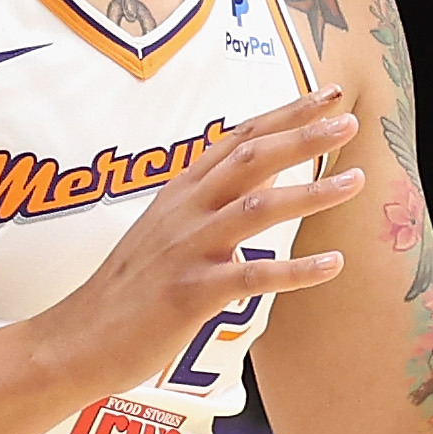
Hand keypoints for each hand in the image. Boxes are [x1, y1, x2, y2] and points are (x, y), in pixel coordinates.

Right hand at [41, 85, 365, 394]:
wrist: (77, 339)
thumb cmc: (127, 289)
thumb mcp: (165, 228)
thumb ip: (211, 198)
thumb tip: (265, 173)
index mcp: (180, 192)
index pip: (240, 139)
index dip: (285, 113)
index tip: (328, 94)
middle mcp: (185, 210)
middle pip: (250, 159)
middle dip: (302, 135)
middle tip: (349, 118)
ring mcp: (187, 249)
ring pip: (256, 208)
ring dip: (310, 192)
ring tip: (355, 179)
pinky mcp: (189, 293)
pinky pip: (251, 278)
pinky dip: (295, 271)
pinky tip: (333, 264)